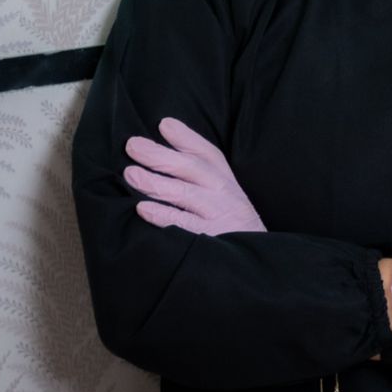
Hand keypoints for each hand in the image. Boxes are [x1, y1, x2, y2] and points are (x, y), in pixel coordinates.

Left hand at [123, 117, 265, 235]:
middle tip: (133, 145)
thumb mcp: (224, 197)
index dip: (187, 138)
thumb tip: (168, 133)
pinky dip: (164, 216)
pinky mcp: (214, 241)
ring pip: (186, 194)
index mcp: (227, 183)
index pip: (208, 154)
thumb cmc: (232, 228)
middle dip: (161, 155)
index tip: (163, 124)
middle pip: (193, 169)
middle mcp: (226, 195)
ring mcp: (220, 217)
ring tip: (131, 174)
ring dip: (156, 183)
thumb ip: (200, 172)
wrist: (259, 267)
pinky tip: (143, 210)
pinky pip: (186, 226)